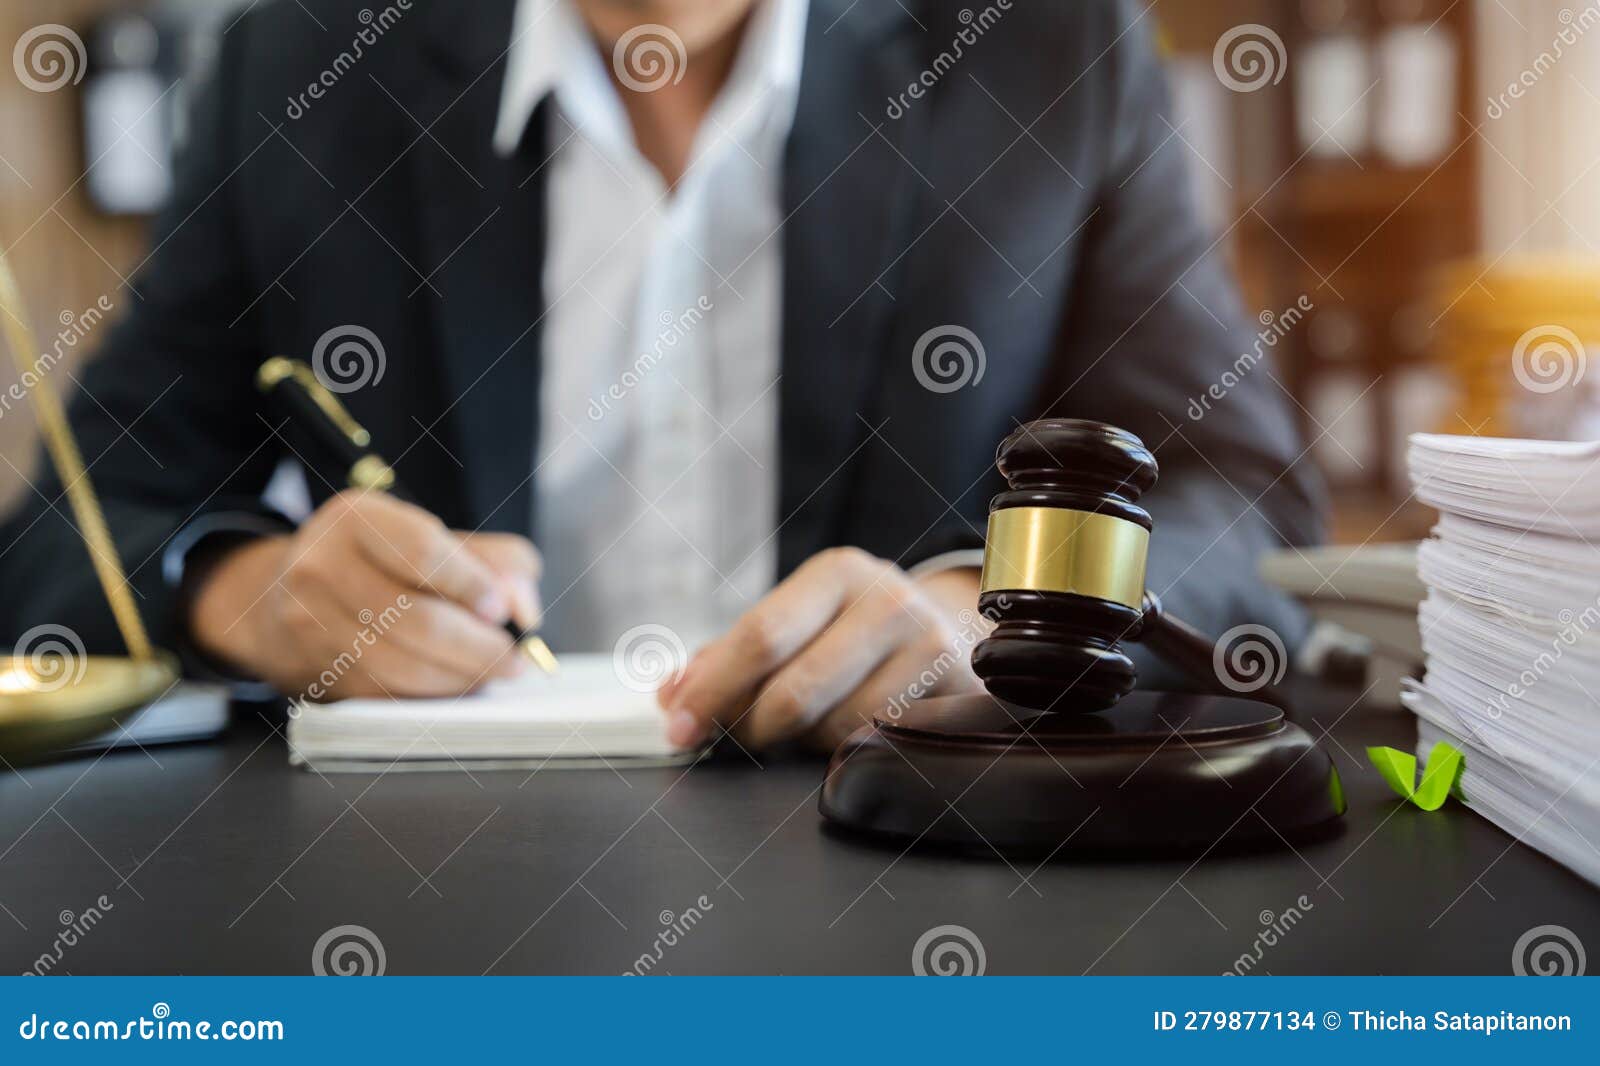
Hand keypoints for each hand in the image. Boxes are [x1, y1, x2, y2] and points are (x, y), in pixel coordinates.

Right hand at [188, 490, 541, 698]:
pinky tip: (455, 684)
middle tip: (514, 660)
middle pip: (415, 618)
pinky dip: (430, 694)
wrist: (284, 596)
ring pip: (401, 664)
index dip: (470, 584)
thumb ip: (495, 563)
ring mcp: (309, 621)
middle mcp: (321, 566)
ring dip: (459, 677)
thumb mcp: (435, 539)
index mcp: (357, 518)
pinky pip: (384, 692)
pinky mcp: (313, 668)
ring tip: (492, 673)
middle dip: (478, 647)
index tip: (501, 610)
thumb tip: (522, 609)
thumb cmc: (382, 563)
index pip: (421, 552)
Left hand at [657, 547, 984, 750]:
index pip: (760, 637)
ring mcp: (926, 647)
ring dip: (797, 742)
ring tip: (797, 724)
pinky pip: (871, 744)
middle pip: (793, 692)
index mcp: (837, 572)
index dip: (711, 690)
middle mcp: (887, 601)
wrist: (949, 630)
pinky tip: (837, 729)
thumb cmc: (853, 630)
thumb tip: (671, 694)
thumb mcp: (799, 620)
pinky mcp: (951, 694)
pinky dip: (838, 749)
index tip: (678, 726)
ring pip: (831, 728)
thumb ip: (729, 656)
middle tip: (728, 738)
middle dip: (747, 727)